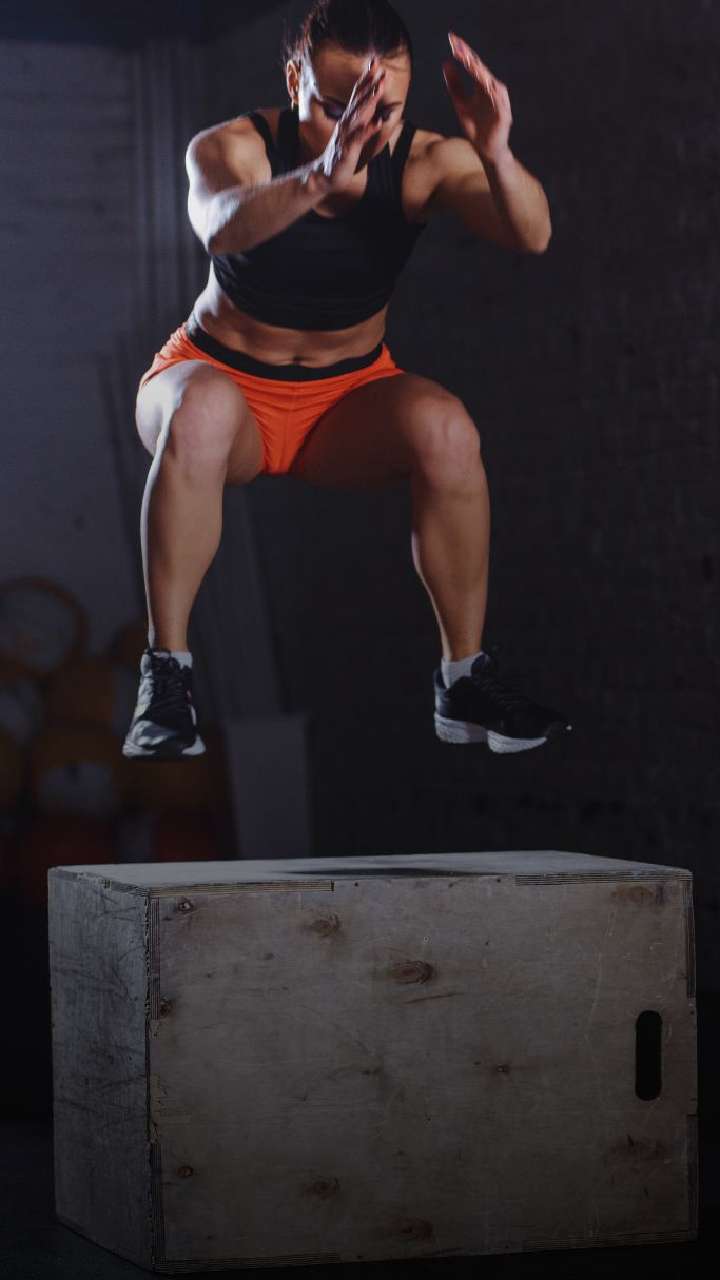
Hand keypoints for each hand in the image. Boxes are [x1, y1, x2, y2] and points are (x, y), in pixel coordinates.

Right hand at [315, 56, 386, 192]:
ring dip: (370, 100)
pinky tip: (377, 123)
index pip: (358, 94)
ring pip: (359, 115)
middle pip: (359, 99)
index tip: (375, 63)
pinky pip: (359, 139)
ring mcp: (347, 135)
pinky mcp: (348, 150)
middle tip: (380, 67)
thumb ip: (360, 122)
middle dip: (370, 83)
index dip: (367, 79)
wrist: (324, 176)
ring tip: (380, 87)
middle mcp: (347, 124)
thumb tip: (372, 109)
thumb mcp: (351, 135)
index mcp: (348, 119)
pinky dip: (368, 130)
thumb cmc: (340, 156)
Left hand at [442, 31, 512, 163]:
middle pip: (480, 69)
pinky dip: (493, 91)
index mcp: (482, 86)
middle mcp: (491, 90)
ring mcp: (499, 101)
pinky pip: (498, 100)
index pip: (472, 65)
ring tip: (469, 61)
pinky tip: (486, 83)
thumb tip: (446, 63)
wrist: (487, 151)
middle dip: (469, 57)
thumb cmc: (476, 128)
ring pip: (489, 82)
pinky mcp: (504, 114)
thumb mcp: (460, 104)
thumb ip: (455, 85)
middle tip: (458, 46)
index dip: (463, 53)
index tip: (452, 40)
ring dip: (480, 71)